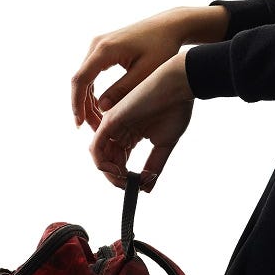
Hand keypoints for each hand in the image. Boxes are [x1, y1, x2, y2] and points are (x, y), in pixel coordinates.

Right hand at [71, 6, 226, 130]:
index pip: (81, 80)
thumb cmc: (162, 47)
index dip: (77, 104)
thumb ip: (123, 90)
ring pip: (85, 77)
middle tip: (91, 128)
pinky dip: (94, 90)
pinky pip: (92, 72)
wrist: (169, 26)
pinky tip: (100, 107)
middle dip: (83, 106)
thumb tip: (102, 107)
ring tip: (97, 122)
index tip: (80, 124)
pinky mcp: (104, 48)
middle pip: (80, 80)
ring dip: (88, 100)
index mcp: (105, 50)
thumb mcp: (145, 72)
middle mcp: (97, 44)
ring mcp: (99, 45)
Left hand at [90, 51, 194, 192]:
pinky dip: (102, 164)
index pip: (119, 160)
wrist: (178, 87)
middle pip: (108, 160)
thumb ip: (153, 165)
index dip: (124, 177)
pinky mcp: (110, 121)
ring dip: (109, 174)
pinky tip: (118, 171)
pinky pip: (96, 147)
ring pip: (100, 156)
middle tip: (130, 187)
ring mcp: (113, 124)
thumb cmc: (175, 109)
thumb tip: (147, 188)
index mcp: (130, 133)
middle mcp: (119, 129)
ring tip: (124, 181)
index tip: (137, 187)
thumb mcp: (164, 144)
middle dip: (116, 178)